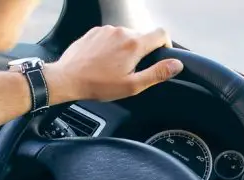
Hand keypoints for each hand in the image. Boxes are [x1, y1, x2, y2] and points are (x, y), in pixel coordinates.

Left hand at [45, 26, 183, 103]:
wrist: (67, 78)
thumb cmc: (98, 85)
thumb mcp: (132, 85)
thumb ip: (157, 73)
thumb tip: (177, 64)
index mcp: (135, 44)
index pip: (162, 34)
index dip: (166, 45)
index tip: (160, 56)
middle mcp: (122, 31)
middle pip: (143, 36)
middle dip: (142, 51)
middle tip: (131, 70)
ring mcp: (107, 30)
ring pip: (126, 36)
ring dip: (125, 49)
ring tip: (114, 67)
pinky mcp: (95, 31)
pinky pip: (110, 36)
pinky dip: (111, 46)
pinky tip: (103, 61)